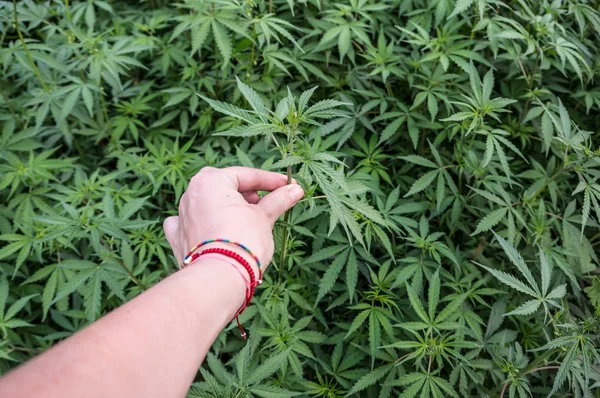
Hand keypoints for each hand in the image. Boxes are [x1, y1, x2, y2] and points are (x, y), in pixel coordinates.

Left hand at [163, 167, 303, 272]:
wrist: (219, 279)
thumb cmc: (243, 242)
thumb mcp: (264, 217)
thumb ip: (278, 200)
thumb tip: (294, 190)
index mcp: (210, 181)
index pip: (247, 176)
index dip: (271, 181)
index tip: (288, 187)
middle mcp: (191, 194)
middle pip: (225, 187)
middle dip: (247, 193)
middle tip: (266, 204)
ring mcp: (182, 216)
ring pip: (209, 204)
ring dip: (228, 208)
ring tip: (248, 220)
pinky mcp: (178, 238)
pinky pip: (191, 223)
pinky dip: (203, 223)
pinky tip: (213, 229)